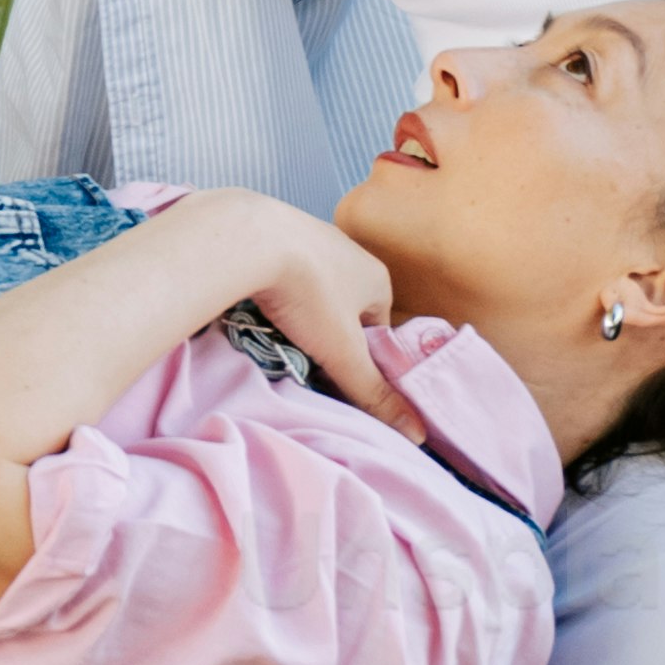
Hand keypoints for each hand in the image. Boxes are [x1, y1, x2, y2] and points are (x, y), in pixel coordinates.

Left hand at [235, 207, 426, 436]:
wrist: (248, 238)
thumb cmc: (307, 295)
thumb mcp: (343, 354)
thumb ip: (375, 394)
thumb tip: (416, 433)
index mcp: (377, 278)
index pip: (379, 332)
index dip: (360, 360)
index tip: (334, 377)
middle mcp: (350, 253)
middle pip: (346, 311)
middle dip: (328, 337)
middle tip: (304, 359)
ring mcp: (313, 238)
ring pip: (313, 291)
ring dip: (300, 314)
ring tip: (278, 334)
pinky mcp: (276, 231)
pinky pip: (283, 271)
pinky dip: (275, 291)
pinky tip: (259, 304)